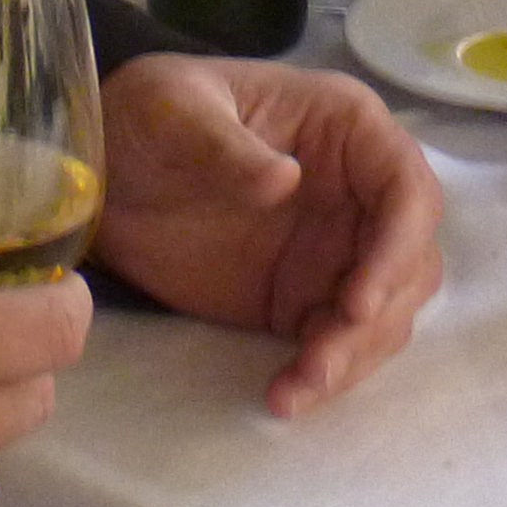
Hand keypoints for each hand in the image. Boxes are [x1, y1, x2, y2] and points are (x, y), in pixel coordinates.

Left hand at [91, 53, 443, 415]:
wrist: (97, 177)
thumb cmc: (146, 118)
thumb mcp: (173, 110)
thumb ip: (226, 146)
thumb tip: (286, 180)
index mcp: (345, 129)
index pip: (406, 186)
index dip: (399, 245)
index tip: (360, 299)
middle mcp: (355, 193)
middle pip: (409, 260)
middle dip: (379, 314)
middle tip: (325, 356)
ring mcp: (332, 250)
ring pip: (383, 312)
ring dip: (354, 355)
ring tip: (298, 386)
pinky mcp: (300, 299)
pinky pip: (333, 342)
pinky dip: (319, 375)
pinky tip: (283, 396)